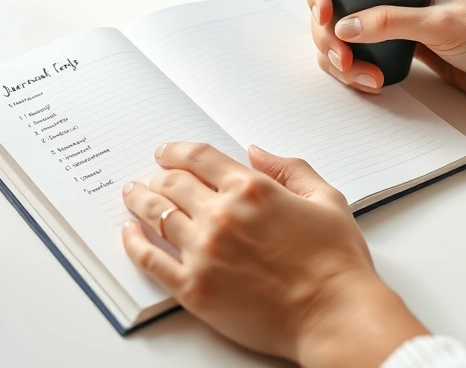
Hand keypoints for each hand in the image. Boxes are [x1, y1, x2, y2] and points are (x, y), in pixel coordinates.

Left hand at [121, 142, 428, 366]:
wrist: (333, 315)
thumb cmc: (336, 263)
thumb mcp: (326, 198)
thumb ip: (289, 169)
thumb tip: (256, 151)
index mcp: (252, 189)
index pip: (199, 157)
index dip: (177, 150)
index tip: (167, 152)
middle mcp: (221, 215)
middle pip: (172, 182)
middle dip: (158, 175)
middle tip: (151, 176)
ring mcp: (203, 252)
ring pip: (156, 215)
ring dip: (140, 200)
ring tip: (133, 195)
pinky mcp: (193, 288)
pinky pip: (149, 260)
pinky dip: (133, 243)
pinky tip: (129, 234)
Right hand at [307, 0, 465, 108]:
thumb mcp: (442, 25)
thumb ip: (391, 23)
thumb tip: (343, 28)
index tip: (323, 19)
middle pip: (336, 12)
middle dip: (330, 39)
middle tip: (346, 62)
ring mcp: (395, 27)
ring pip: (344, 39)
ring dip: (342, 61)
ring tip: (365, 79)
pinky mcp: (400, 53)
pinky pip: (361, 59)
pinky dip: (355, 72)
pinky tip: (371, 82)